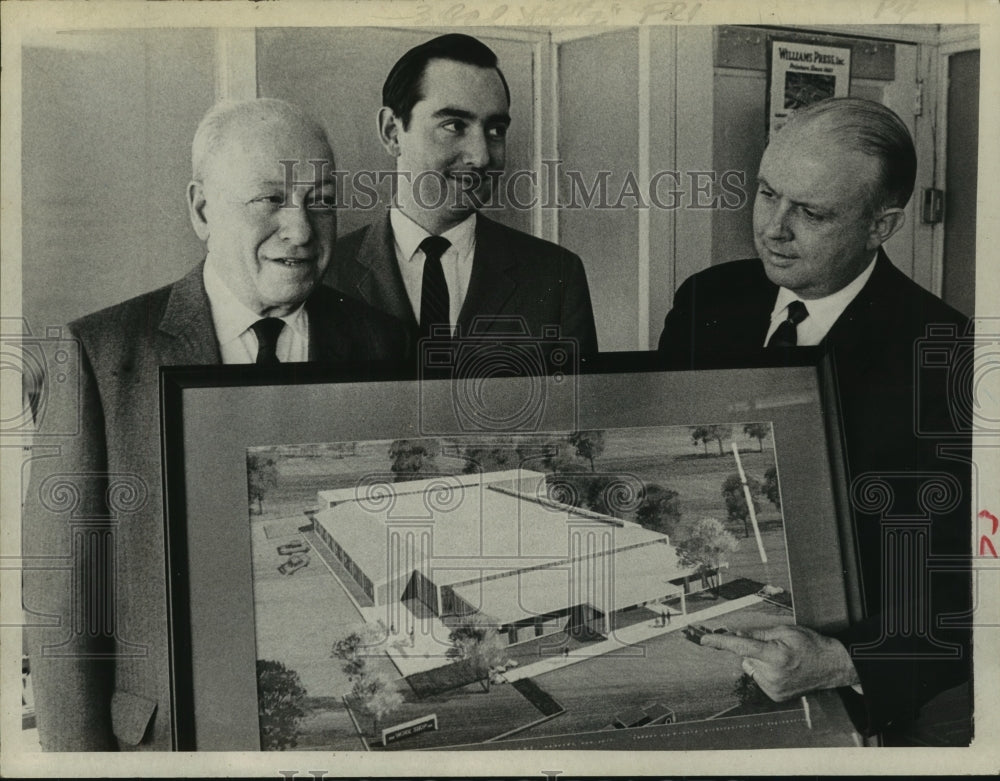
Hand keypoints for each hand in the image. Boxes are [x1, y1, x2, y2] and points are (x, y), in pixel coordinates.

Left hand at [699, 625, 859, 700]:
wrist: (832, 666)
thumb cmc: (811, 644)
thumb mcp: (785, 630)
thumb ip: (758, 633)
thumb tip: (735, 634)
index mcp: (776, 656)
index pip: (741, 647)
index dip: (721, 642)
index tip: (704, 640)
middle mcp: (773, 675)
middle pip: (746, 656)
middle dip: (752, 648)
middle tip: (773, 646)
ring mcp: (774, 688)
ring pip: (751, 667)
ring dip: (759, 661)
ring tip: (781, 659)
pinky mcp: (775, 696)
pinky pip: (759, 678)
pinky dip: (765, 671)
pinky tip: (782, 669)